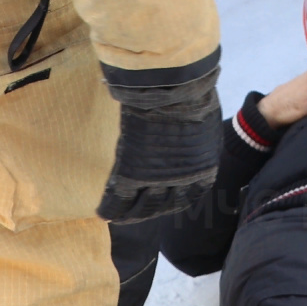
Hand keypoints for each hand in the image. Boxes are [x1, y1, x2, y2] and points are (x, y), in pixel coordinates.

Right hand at [97, 70, 221, 222]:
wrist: (176, 89)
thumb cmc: (193, 95)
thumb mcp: (203, 119)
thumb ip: (194, 133)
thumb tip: (186, 126)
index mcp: (202, 167)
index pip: (189, 196)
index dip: (175, 201)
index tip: (165, 203)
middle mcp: (182, 179)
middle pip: (164, 205)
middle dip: (150, 212)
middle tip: (136, 214)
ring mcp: (157, 178)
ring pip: (143, 207)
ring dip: (131, 213)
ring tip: (120, 216)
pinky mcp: (133, 173)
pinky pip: (120, 198)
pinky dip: (111, 207)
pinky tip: (104, 213)